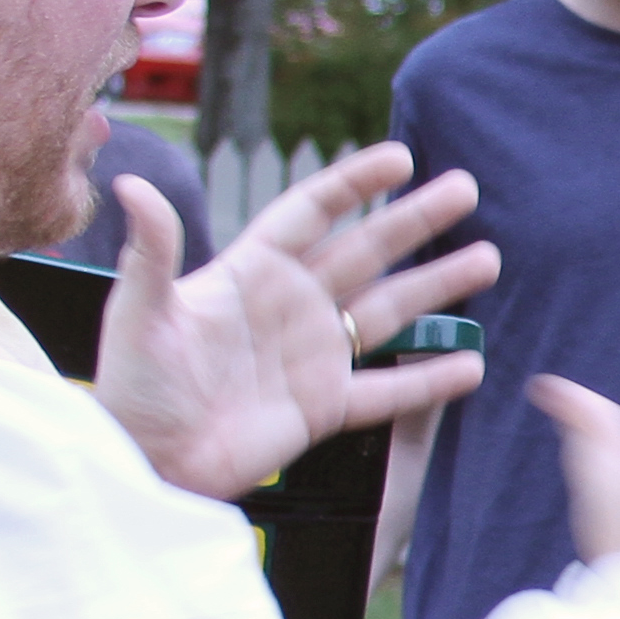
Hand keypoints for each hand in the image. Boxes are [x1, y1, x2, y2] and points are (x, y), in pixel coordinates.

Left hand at [96, 145, 498, 500]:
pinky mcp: (324, 408)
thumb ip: (152, 251)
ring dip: (437, 285)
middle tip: (465, 189)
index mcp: (251, 272)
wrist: (143, 460)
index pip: (311, 213)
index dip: (353, 184)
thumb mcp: (139, 312)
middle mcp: (291, 306)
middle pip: (366, 252)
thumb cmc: (133, 383)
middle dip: (415, 220)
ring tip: (486, 259)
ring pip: (388, 311)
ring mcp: (313, 356)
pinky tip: (471, 367)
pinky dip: (429, 381)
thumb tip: (133, 188)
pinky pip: (388, 391)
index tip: (400, 158)